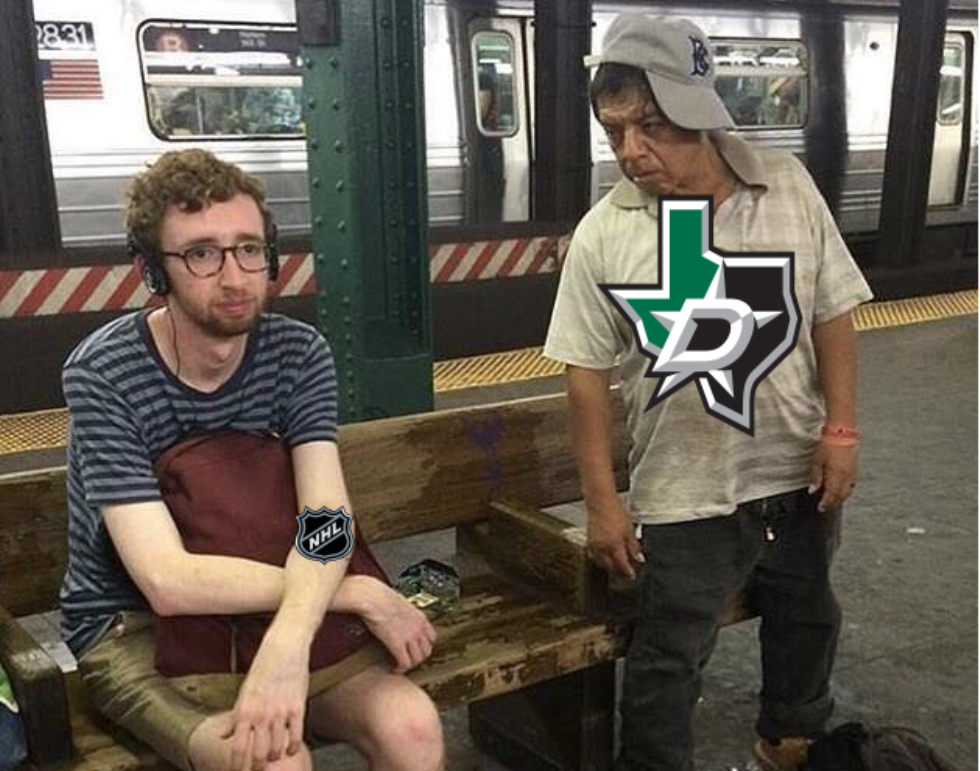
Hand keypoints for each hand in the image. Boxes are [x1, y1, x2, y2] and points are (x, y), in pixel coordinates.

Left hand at [222, 628, 309, 770]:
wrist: (283, 649)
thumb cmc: (262, 669)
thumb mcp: (243, 693)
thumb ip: (234, 718)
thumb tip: (223, 735)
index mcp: (244, 712)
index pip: (238, 749)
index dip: (237, 767)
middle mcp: (261, 715)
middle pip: (259, 754)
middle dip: (258, 767)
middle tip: (259, 770)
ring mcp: (280, 712)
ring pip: (278, 748)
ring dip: (276, 757)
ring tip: (274, 757)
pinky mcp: (297, 707)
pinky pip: (296, 736)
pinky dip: (293, 747)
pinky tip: (290, 749)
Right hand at [359, 580, 436, 673]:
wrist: (373, 597)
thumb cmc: (380, 596)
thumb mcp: (399, 603)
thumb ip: (404, 612)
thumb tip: (399, 615)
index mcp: (419, 616)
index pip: (432, 637)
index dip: (425, 646)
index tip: (417, 649)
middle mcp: (418, 628)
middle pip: (427, 651)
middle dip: (419, 658)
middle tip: (409, 660)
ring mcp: (409, 637)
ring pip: (417, 659)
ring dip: (410, 665)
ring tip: (401, 666)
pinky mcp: (397, 644)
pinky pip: (404, 663)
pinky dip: (400, 669)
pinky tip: (394, 669)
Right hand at [586, 498, 643, 579]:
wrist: (600, 501)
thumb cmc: (615, 512)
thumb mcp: (629, 530)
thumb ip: (634, 546)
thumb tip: (639, 558)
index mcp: (614, 545)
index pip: (621, 565)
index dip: (628, 572)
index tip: (632, 576)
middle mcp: (602, 548)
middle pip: (610, 567)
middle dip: (618, 571)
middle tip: (625, 572)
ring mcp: (594, 545)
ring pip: (601, 563)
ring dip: (609, 566)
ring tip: (616, 564)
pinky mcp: (588, 541)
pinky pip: (594, 556)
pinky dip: (600, 559)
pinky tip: (605, 556)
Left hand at [809, 440, 858, 512]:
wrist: (842, 433)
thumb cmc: (828, 445)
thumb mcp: (817, 461)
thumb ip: (816, 478)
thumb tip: (812, 491)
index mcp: (836, 476)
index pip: (831, 495)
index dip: (826, 504)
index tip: (820, 508)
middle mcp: (846, 477)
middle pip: (841, 496)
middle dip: (833, 504)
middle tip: (825, 508)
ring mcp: (852, 473)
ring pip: (848, 492)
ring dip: (840, 498)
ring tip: (832, 502)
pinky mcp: (855, 469)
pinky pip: (852, 485)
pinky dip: (846, 491)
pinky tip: (841, 491)